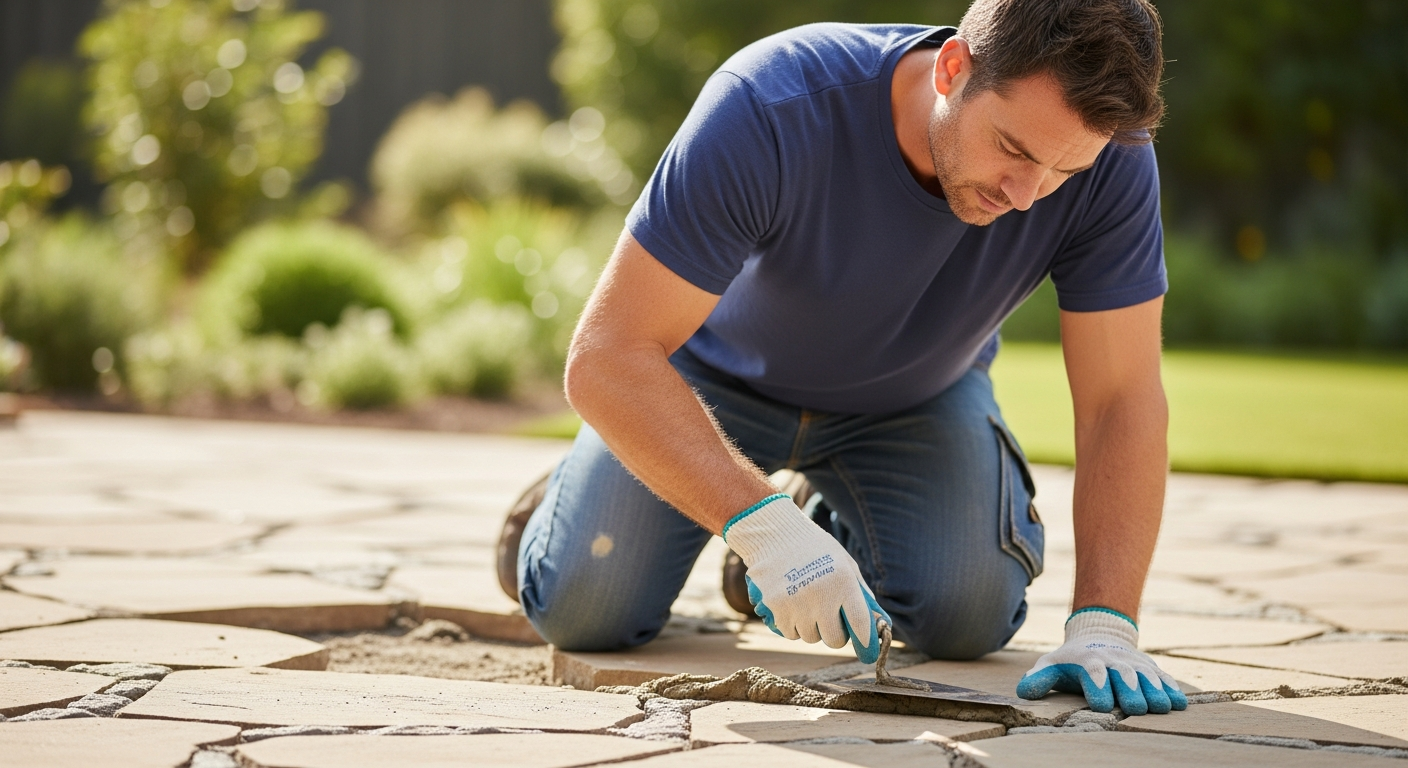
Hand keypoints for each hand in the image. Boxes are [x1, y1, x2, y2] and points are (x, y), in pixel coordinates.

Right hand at [722, 493, 889, 663]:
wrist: (775, 535)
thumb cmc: (816, 549)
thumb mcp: (844, 563)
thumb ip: (860, 593)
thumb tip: (876, 623)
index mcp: (843, 582)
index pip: (860, 624)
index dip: (865, 640)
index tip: (867, 650)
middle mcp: (821, 595)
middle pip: (834, 639)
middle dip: (834, 634)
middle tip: (830, 620)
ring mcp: (797, 604)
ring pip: (810, 637)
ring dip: (811, 628)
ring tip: (807, 604)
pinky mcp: (776, 609)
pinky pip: (790, 633)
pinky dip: (792, 625)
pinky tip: (791, 604)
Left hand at [1016, 607, 1186, 714]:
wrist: (1098, 635)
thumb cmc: (1071, 660)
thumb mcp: (1051, 664)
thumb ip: (1039, 678)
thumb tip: (1022, 691)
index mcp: (1088, 660)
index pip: (1093, 672)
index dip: (1097, 687)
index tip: (1101, 705)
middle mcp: (1113, 660)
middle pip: (1123, 674)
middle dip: (1130, 691)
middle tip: (1135, 708)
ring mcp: (1134, 663)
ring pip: (1146, 676)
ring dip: (1155, 691)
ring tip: (1162, 707)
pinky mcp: (1150, 668)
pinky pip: (1163, 677)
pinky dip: (1171, 689)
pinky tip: (1179, 703)